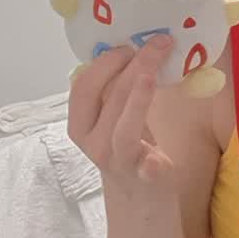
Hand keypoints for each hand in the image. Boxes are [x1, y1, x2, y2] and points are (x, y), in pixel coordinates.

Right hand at [67, 36, 175, 191]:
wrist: (140, 195)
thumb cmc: (129, 145)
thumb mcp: (113, 116)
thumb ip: (116, 90)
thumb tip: (137, 45)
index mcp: (80, 123)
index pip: (84, 87)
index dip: (104, 63)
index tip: (129, 44)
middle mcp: (92, 142)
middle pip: (108, 99)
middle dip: (132, 66)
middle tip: (158, 42)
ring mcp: (117, 161)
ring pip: (123, 127)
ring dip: (138, 98)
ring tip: (152, 74)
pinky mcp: (143, 177)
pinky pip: (144, 169)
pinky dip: (150, 164)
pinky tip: (156, 160)